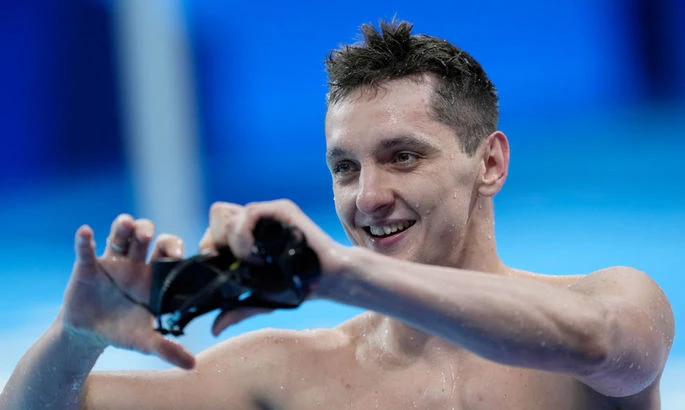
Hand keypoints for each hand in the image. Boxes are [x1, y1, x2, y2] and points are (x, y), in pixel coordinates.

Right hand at [60, 214, 194, 368]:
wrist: (89, 334)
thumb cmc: (123, 330)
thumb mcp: (144, 341)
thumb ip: (166, 348)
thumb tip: (192, 365)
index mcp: (153, 275)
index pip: (168, 252)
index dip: (175, 247)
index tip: (180, 252)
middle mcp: (135, 262)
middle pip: (145, 236)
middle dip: (148, 231)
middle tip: (149, 237)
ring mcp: (111, 262)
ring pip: (119, 235)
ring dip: (123, 226)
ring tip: (126, 224)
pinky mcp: (87, 266)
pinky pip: (85, 250)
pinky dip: (84, 241)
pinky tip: (85, 232)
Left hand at [199, 200, 348, 334]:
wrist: (329, 280)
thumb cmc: (299, 286)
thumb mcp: (261, 298)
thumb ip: (237, 309)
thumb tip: (214, 329)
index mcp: (248, 234)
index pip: (215, 229)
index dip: (211, 246)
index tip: (220, 268)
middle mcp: (256, 220)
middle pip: (217, 216)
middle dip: (218, 242)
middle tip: (235, 264)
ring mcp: (268, 212)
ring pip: (227, 214)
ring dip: (233, 243)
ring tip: (253, 263)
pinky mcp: (281, 208)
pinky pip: (248, 212)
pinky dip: (244, 236)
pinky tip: (256, 257)